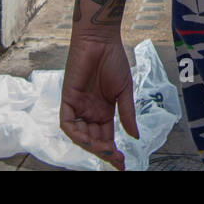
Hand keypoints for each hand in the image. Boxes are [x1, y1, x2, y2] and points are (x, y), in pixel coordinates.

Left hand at [60, 29, 137, 170]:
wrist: (102, 39)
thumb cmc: (113, 59)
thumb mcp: (124, 91)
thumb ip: (127, 114)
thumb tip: (135, 137)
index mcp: (104, 111)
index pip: (106, 137)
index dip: (113, 152)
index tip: (122, 164)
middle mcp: (89, 112)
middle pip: (94, 140)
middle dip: (104, 152)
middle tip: (117, 159)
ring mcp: (78, 106)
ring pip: (80, 135)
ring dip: (91, 145)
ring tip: (106, 150)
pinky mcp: (68, 99)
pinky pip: (68, 123)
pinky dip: (76, 134)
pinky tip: (88, 139)